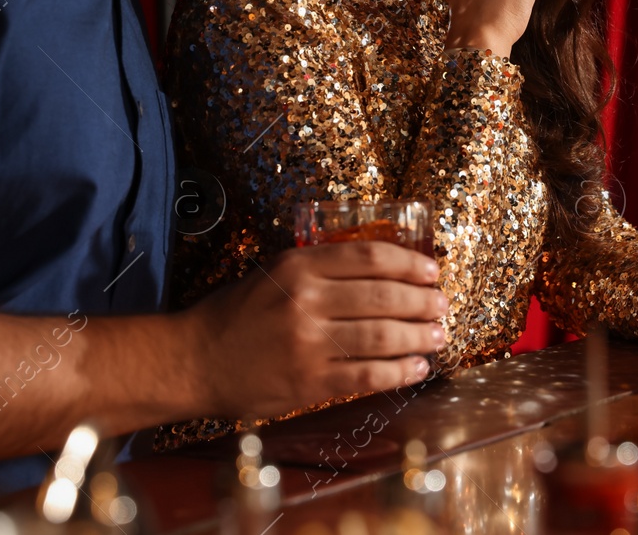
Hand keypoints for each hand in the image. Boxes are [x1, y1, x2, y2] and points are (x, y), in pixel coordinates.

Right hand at [186, 242, 447, 417]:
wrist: (195, 360)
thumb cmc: (237, 314)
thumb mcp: (274, 272)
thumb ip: (321, 268)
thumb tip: (382, 271)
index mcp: (299, 264)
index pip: (370, 257)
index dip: (410, 263)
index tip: (432, 271)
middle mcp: (306, 299)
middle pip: (384, 296)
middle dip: (423, 301)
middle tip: (442, 304)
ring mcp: (308, 342)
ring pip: (381, 336)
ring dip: (418, 336)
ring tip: (437, 336)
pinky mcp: (309, 381)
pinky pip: (367, 375)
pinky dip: (399, 372)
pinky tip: (415, 368)